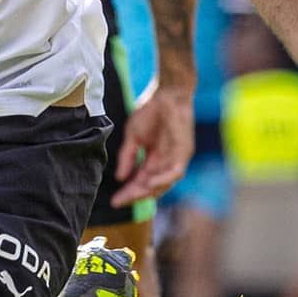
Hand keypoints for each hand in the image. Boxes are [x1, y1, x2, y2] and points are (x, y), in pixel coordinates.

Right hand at [111, 79, 194, 205]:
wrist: (167, 95)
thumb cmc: (151, 111)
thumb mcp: (133, 136)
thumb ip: (127, 156)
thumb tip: (119, 177)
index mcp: (153, 159)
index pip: (140, 181)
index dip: (127, 191)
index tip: (114, 201)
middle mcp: (165, 163)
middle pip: (151, 186)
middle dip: (134, 195)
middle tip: (119, 201)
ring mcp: (176, 159)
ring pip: (164, 183)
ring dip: (148, 191)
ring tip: (133, 196)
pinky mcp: (184, 153)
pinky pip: (175, 172)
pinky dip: (163, 179)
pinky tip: (149, 184)